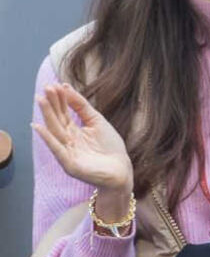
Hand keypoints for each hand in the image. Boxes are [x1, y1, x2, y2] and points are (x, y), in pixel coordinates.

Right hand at [32, 82, 132, 200]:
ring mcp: (67, 152)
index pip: (63, 112)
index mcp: (73, 131)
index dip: (59, 99)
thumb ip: (81, 106)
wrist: (122, 171)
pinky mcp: (69, 164)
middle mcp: (67, 140)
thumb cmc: (110, 148)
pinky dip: (48, 138)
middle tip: (45, 88)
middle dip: (51, 104)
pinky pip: (57, 149)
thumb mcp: (97, 121)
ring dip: (47, 115)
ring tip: (41, 100)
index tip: (54, 85)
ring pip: (55, 131)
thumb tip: (66, 86)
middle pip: (57, 119)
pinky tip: (40, 127)